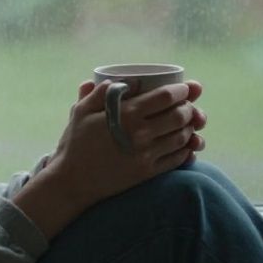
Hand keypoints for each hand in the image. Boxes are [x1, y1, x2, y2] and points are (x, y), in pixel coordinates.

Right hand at [41, 79, 206, 210]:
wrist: (72, 182)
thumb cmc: (75, 143)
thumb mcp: (81, 111)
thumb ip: (102, 92)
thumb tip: (127, 80)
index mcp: (126, 115)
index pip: (166, 97)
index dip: (182, 90)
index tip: (186, 88)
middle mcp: (141, 134)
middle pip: (179, 116)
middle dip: (189, 108)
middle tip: (188, 105)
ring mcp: (146, 155)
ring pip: (181, 137)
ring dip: (189, 128)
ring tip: (187, 123)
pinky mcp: (147, 173)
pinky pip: (177, 159)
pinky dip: (186, 150)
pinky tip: (186, 145)